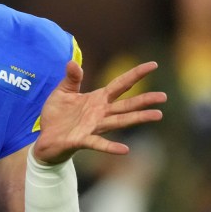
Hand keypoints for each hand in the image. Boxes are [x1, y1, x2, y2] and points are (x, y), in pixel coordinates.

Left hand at [32, 60, 164, 164]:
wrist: (46, 138)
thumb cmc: (57, 115)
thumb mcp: (62, 92)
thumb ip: (72, 78)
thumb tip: (73, 62)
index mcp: (98, 99)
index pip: (121, 84)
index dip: (136, 74)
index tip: (153, 65)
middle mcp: (100, 113)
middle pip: (127, 104)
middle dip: (145, 99)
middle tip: (164, 96)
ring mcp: (93, 126)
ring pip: (120, 121)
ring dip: (138, 118)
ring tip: (158, 115)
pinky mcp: (82, 139)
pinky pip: (99, 143)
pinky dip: (111, 146)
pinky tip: (125, 149)